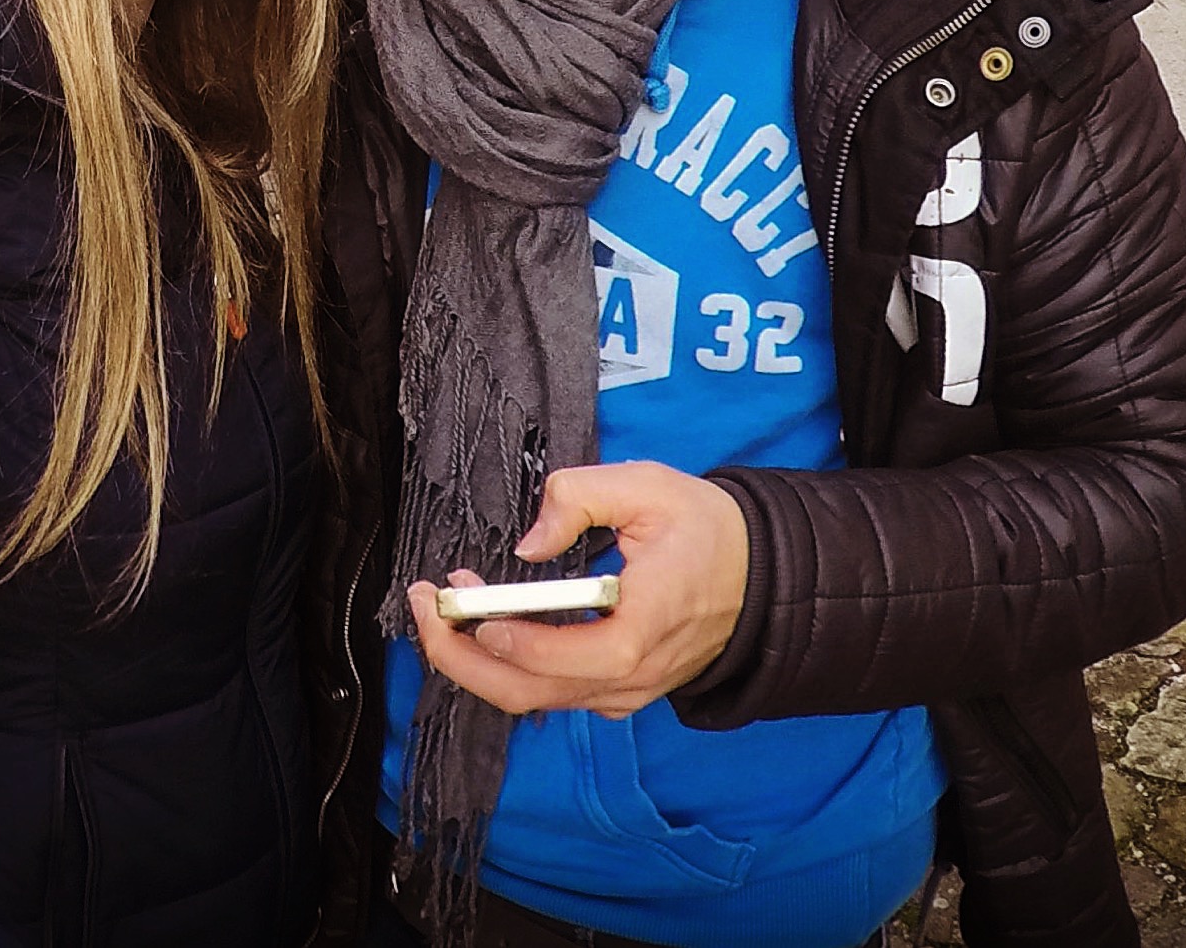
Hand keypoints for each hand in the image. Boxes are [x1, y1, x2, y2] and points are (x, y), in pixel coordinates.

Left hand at [405, 461, 750, 720]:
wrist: (761, 575)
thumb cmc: (707, 530)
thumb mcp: (648, 486)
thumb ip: (580, 496)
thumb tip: (530, 541)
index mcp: (645, 627)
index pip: (565, 656)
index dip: (508, 638)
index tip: (463, 598)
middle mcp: (631, 673)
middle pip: (528, 692)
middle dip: (460, 656)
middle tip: (424, 605)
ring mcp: (624, 689)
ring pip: (532, 699)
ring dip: (476, 659)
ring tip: (442, 605)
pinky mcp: (616, 689)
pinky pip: (551, 693)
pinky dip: (506, 666)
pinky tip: (484, 623)